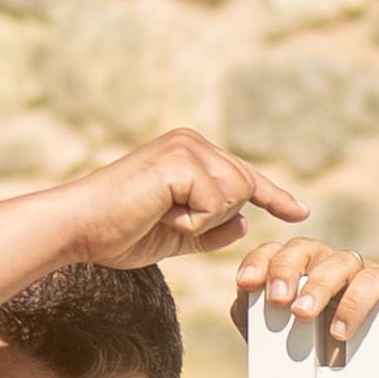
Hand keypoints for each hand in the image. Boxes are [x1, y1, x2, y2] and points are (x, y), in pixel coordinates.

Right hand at [73, 129, 307, 266]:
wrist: (79, 229)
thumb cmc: (118, 232)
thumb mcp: (176, 235)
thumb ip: (211, 230)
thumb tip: (243, 220)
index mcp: (190, 154)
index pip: (243, 176)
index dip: (274, 197)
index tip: (300, 212)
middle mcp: (191, 142)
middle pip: (244, 187)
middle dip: (212, 219)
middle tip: (166, 218)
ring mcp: (186, 146)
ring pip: (234, 195)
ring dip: (200, 220)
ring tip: (160, 213)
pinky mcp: (180, 160)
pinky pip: (216, 204)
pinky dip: (191, 221)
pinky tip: (159, 212)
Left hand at [233, 232, 378, 364]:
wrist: (355, 372)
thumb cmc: (313, 349)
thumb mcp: (278, 335)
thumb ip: (256, 315)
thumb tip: (244, 302)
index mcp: (295, 268)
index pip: (273, 252)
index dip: (258, 262)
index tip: (246, 283)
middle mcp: (324, 262)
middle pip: (303, 248)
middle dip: (286, 270)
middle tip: (278, 299)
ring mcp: (356, 270)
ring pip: (340, 261)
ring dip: (319, 286)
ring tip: (303, 315)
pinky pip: (373, 281)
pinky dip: (355, 304)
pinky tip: (340, 329)